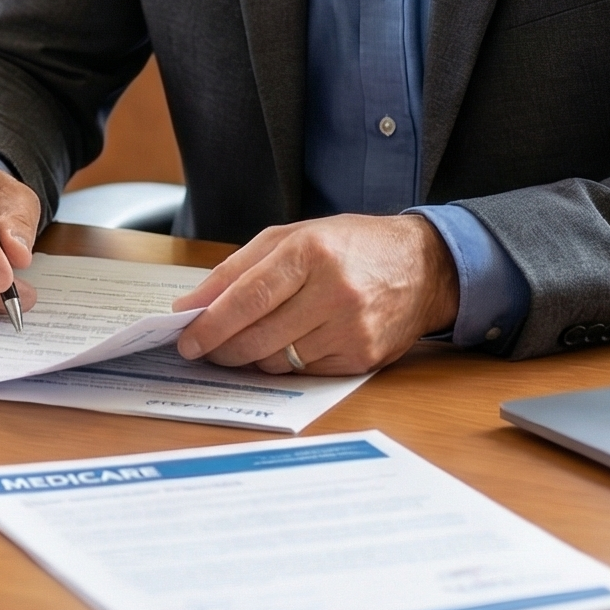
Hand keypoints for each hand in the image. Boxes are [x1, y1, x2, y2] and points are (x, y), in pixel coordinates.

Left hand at [173, 215, 457, 374]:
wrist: (422, 266)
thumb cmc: (348, 247)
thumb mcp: (291, 237)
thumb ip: (237, 269)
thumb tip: (191, 304)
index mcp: (309, 252)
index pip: (248, 297)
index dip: (212, 323)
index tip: (186, 338)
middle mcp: (333, 291)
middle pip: (259, 335)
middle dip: (222, 348)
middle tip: (204, 348)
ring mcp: (352, 328)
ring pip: (278, 360)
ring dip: (252, 356)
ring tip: (246, 341)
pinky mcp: (363, 358)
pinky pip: (305, 371)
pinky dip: (285, 363)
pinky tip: (286, 344)